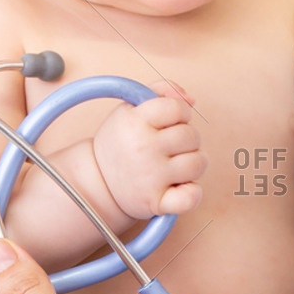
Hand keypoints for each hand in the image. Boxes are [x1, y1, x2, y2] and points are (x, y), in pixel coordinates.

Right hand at [91, 79, 204, 220]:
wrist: (96, 181)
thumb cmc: (121, 141)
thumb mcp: (130, 108)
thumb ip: (161, 92)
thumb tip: (191, 100)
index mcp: (135, 121)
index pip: (177, 107)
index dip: (180, 112)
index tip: (171, 120)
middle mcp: (143, 147)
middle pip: (191, 136)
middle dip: (187, 139)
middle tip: (170, 145)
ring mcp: (150, 177)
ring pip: (197, 163)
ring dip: (192, 163)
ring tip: (175, 164)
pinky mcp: (156, 202)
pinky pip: (191, 197)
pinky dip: (192, 193)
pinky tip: (180, 186)